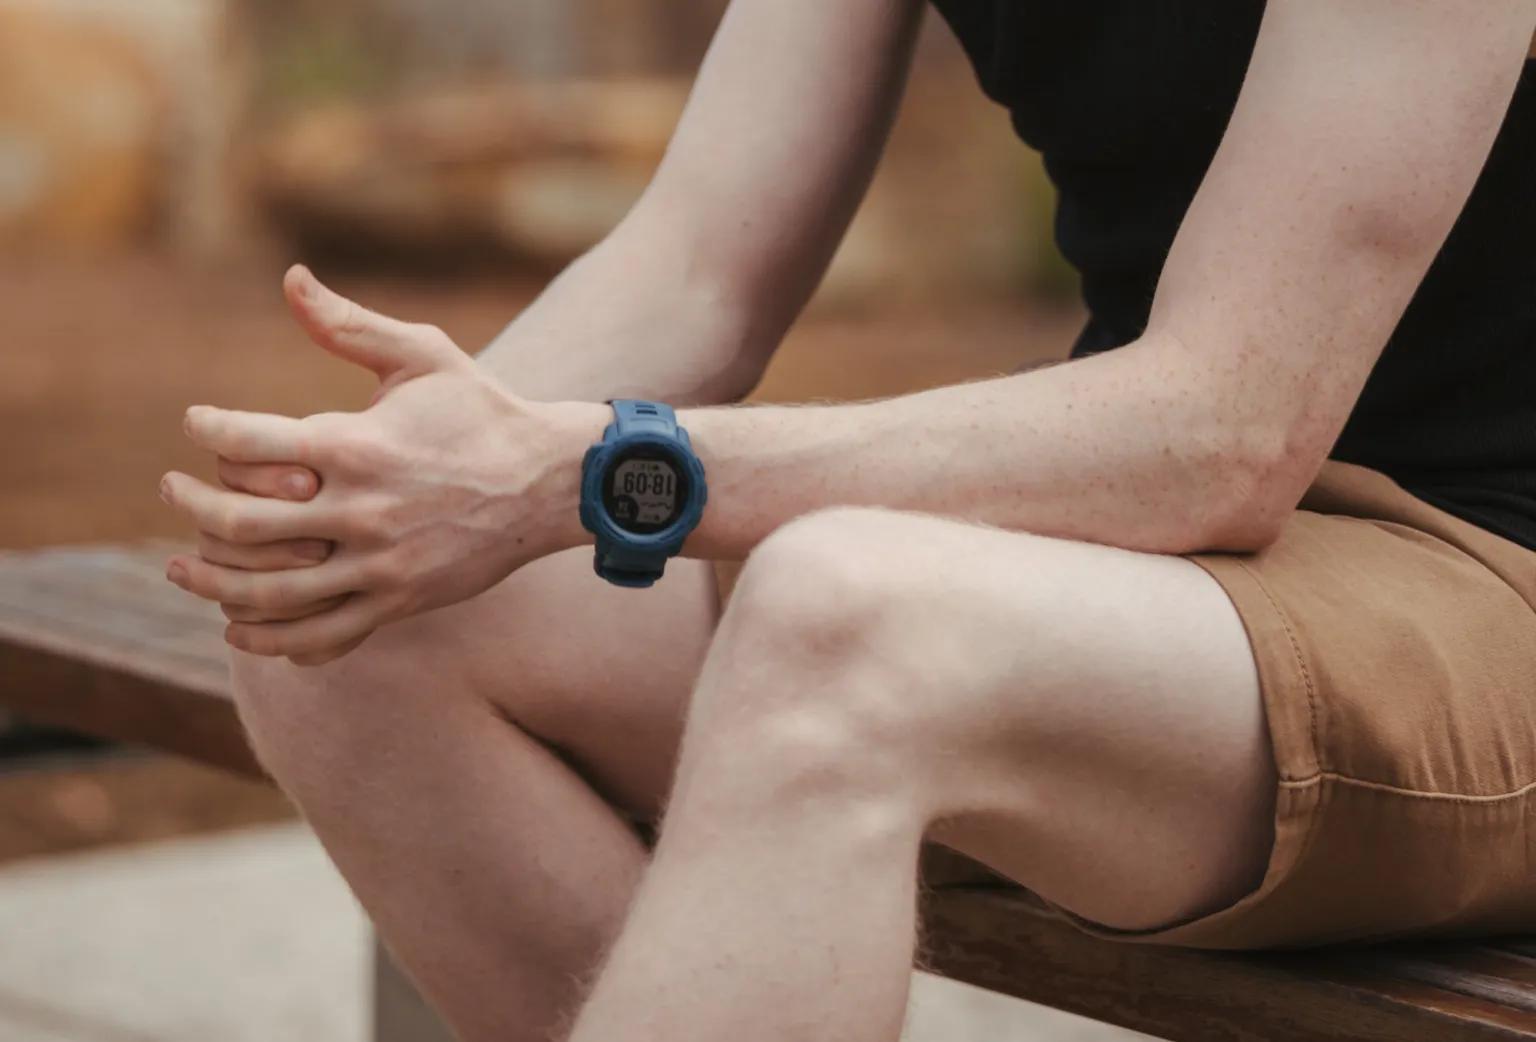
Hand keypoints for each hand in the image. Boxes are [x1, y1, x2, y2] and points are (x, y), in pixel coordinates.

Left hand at [161, 266, 596, 664]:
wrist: (551, 482)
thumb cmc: (482, 410)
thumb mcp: (423, 354)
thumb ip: (349, 325)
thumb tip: (290, 279)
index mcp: (357, 444)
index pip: (246, 443)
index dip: (207, 429)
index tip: (197, 424)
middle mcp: (361, 510)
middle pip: (240, 523)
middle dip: (190, 507)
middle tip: (172, 492)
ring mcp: (379, 563)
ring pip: (269, 591)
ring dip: (210, 583)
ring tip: (182, 567)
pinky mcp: (398, 601)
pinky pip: (320, 634)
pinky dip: (271, 639)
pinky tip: (241, 626)